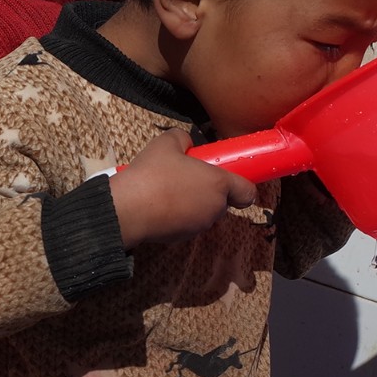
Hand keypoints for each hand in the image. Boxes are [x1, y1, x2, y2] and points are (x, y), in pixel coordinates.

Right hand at [109, 129, 256, 248]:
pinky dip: (178, 216)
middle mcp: (214, 208)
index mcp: (218, 184)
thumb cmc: (152, 174)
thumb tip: (186, 142)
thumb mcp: (165, 143)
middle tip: (188, 179)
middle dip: (209, 192)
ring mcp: (199, 225)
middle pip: (223, 201)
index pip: (248, 192)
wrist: (128, 209)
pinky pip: (187, 224)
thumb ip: (182, 138)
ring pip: (204, 213)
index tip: (229, 179)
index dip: (242, 186)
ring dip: (193, 204)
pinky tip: (160, 206)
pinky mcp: (183, 238)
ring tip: (169, 191)